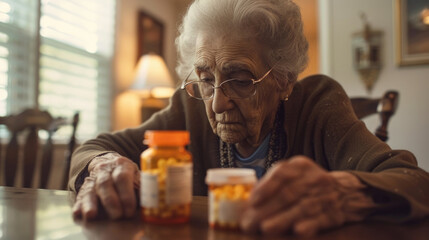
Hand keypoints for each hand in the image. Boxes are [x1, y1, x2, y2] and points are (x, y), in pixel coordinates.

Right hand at [72, 153, 139, 220]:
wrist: (108, 162)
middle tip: (118, 216)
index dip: (126, 194)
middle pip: (105, 184)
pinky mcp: (83, 188)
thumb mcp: (137, 175)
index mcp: (121, 165)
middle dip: (111, 201)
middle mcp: (105, 170)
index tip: (130, 210)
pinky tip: (78, 214)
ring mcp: (92, 178)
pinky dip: (79, 206)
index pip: (122, 177)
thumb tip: (150, 200)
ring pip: (90, 189)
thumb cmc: (127, 174)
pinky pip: (79, 196)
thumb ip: (142, 186)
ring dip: (91, 203)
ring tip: (92, 215)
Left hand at [240, 156, 375, 235]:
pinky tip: (298, 231)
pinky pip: (320, 219)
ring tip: (266, 228)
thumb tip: (248, 201)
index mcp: (300, 165)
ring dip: (282, 219)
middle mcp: (313, 178)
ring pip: (301, 208)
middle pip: (288, 194)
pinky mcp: (334, 214)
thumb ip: (274, 183)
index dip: (265, 188)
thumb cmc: (310, 184)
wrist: (348, 191)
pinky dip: (309, 226)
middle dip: (266, 210)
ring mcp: (325, 195)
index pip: (281, 174)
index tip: (251, 201)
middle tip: (249, 222)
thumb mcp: (295, 174)